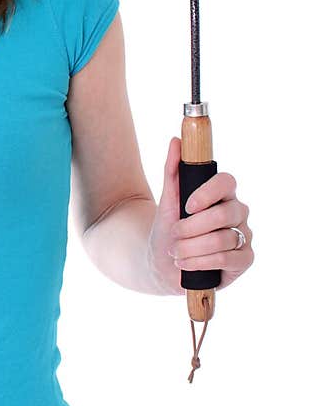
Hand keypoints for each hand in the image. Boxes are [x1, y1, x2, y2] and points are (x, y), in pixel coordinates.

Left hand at [148, 137, 254, 293]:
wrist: (160, 264)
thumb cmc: (167, 230)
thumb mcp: (166, 201)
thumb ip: (172, 171)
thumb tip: (175, 141)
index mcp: (222, 194)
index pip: (227, 182)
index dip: (208, 193)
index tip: (187, 206)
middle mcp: (237, 213)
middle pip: (225, 213)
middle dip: (192, 228)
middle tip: (174, 235)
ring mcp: (243, 236)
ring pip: (223, 239)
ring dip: (192, 248)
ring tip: (176, 252)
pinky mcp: (244, 260)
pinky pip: (228, 259)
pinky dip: (202, 262)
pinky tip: (185, 264)